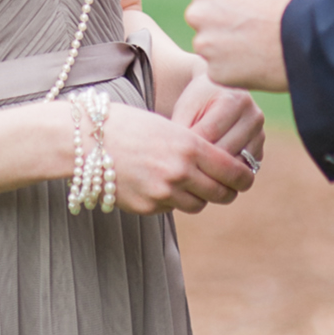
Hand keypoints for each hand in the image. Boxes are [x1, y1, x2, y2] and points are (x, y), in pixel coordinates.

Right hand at [94, 102, 257, 213]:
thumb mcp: (172, 128)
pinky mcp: (146, 207)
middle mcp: (180, 172)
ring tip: (192, 184)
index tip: (246, 178)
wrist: (88, 140)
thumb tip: (223, 168)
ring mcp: (162, 193)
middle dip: (227, 191)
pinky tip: (160, 184)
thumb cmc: (131, 126)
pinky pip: (171, 208)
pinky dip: (172, 200)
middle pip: (220, 194)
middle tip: (227, 187)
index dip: (244, 178)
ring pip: (197, 205)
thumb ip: (197, 149)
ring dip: (199, 197)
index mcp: (190, 146)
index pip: (233, 172)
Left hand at [170, 71, 267, 171]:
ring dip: (213, 173)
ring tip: (191, 175)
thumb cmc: (198, 99)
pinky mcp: (260, 151)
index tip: (170, 158)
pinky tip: (206, 175)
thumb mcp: (186, 107)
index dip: (188, 148)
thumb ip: (182, 129)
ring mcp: (260, 135)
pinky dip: (224, 176)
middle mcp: (253, 117)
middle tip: (178, 172)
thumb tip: (177, 158)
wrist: (221, 93)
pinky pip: (240, 172)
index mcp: (235, 101)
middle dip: (200, 163)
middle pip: (224, 152)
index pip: (210, 134)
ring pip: (235, 166)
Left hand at [184, 0, 312, 93]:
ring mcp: (206, 45)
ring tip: (262, 43)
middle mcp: (198, 13)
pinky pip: (223, 69)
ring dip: (228, 45)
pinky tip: (262, 61)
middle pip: (202, 16)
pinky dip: (238, 68)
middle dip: (221, 19)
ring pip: (211, 45)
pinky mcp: (217, 73)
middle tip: (254, 23)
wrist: (314, 33)